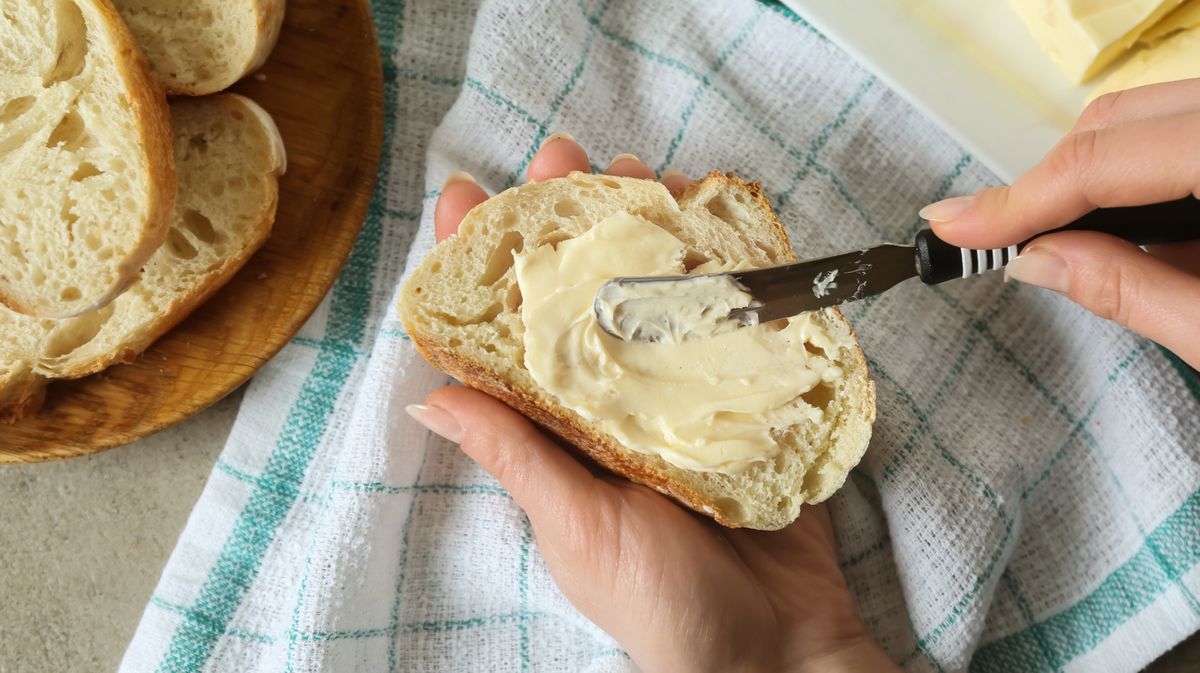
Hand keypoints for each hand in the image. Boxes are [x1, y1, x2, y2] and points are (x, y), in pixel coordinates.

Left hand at [408, 134, 896, 672]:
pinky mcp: (745, 400)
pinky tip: (717, 228)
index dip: (482, 265)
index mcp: (561, 430)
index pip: (509, 334)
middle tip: (566, 159)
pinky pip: (729, 324)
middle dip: (570, 222)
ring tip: (640, 175)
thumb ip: (516, 457)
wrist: (777, 650)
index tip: (464, 199)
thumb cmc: (665, 605)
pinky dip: (723, 272)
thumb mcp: (577, 527)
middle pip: (583, 294)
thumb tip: (425, 398)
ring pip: (654, 294)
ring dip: (644, 230)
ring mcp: (680, 396)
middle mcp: (613, 403)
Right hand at [921, 78, 1199, 369]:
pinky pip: (1176, 130)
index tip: (955, 228)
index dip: (1016, 200)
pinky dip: (1143, 177)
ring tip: (1092, 252)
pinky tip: (1153, 236)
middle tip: (997, 241)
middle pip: (1114, 121)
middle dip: (1048, 183)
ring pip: (1142, 117)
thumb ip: (1130, 291)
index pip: (1099, 161)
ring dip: (1096, 180)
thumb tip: (1037, 261)